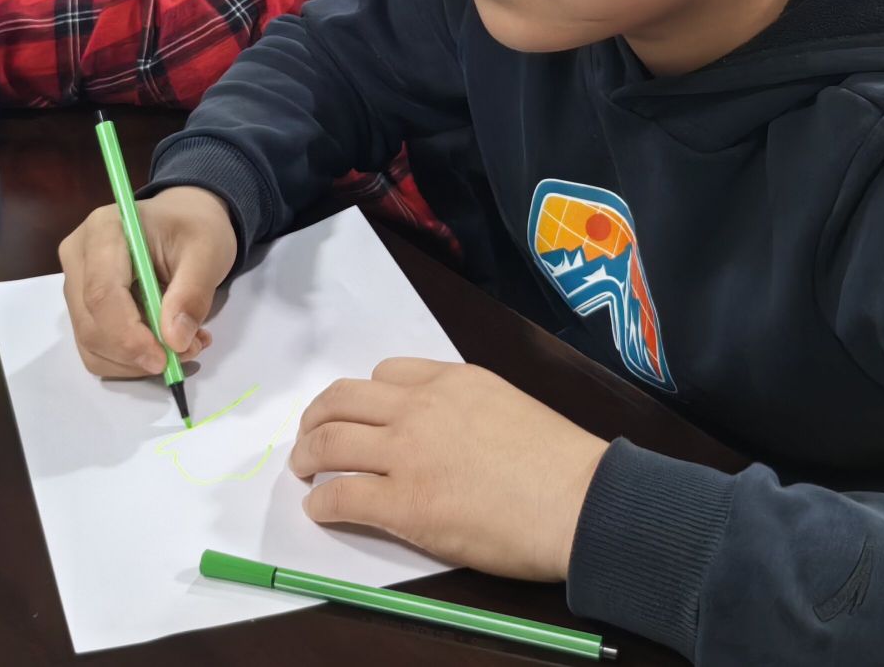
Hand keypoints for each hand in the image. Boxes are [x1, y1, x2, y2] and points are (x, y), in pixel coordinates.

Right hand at [60, 185, 235, 376]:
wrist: (182, 224)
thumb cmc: (193, 229)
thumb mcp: (208, 252)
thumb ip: (192, 294)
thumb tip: (175, 340)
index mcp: (104, 230)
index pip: (102, 293)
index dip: (129, 335)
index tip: (166, 357)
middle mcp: (78, 257)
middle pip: (91, 324)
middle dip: (138, 352)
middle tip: (188, 351)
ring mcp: (75, 285)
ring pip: (91, 345)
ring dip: (137, 362)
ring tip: (184, 344)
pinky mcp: (81, 310)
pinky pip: (96, 351)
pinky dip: (131, 361)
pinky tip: (163, 343)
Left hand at [290, 359, 610, 581]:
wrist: (580, 502)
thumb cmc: (562, 466)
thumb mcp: (510, 406)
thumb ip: (468, 409)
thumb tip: (444, 435)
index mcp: (453, 380)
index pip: (385, 374)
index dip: (363, 396)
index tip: (358, 415)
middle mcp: (421, 407)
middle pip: (342, 400)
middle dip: (316, 418)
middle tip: (309, 437)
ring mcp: (407, 454)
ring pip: (329, 442)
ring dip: (306, 454)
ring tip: (302, 468)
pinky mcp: (402, 503)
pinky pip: (340, 495)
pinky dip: (321, 502)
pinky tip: (320, 509)